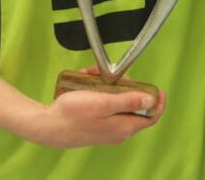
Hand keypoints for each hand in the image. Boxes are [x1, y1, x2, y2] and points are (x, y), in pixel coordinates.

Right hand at [24, 85, 164, 147]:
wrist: (47, 126)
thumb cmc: (73, 114)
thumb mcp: (103, 103)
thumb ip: (128, 101)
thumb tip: (151, 100)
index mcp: (124, 127)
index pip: (151, 116)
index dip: (157, 102)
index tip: (158, 88)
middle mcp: (118, 130)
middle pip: (132, 104)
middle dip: (125, 86)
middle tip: (112, 75)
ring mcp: (106, 128)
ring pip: (116, 102)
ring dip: (108, 86)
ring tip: (92, 75)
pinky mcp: (96, 124)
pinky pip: (104, 105)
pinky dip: (98, 93)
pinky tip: (86, 83)